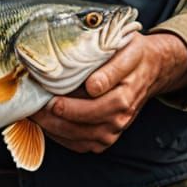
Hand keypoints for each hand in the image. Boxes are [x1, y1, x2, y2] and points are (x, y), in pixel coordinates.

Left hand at [31, 32, 186, 153]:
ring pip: (85, 134)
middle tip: (39, 103)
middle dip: (62, 112)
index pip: (104, 89)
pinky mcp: (110, 136)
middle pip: (92, 116)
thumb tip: (88, 77)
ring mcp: (117, 124)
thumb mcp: (123, 42)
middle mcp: (124, 108)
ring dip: (57, 127)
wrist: (150, 69)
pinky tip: (47, 125)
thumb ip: (107, 57)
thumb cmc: (131, 53)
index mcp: (127, 83)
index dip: (79, 95)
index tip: (57, 91)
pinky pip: (84, 144)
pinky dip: (63, 138)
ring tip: (36, 114)